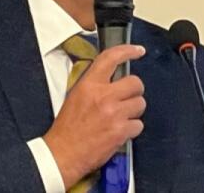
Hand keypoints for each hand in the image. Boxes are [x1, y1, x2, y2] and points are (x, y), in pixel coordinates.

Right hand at [43, 44, 146, 188]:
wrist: (63, 153)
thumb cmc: (67, 127)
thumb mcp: (76, 96)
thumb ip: (94, 84)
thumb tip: (112, 77)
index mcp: (89, 85)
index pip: (110, 58)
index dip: (127, 51)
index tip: (138, 50)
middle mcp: (103, 96)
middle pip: (135, 83)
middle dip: (135, 91)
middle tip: (127, 98)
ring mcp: (114, 114)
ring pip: (140, 104)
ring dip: (134, 111)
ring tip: (121, 117)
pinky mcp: (121, 131)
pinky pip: (138, 124)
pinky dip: (132, 129)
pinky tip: (120, 131)